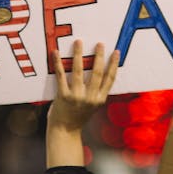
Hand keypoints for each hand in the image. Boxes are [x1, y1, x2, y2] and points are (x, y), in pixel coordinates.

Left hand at [46, 40, 119, 167]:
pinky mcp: (63, 96)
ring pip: (79, 71)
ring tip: (78, 42)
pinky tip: (56, 53)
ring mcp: (76, 96)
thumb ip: (96, 92)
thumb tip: (100, 70)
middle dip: (99, 56)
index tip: (116, 52)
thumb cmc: (78, 116)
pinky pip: (60, 76)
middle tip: (99, 44)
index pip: (110, 79)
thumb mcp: (93, 106)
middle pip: (97, 73)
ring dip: (79, 55)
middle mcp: (90, 98)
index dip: (114, 64)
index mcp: (100, 99)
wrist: (65, 131)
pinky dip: (58, 63)